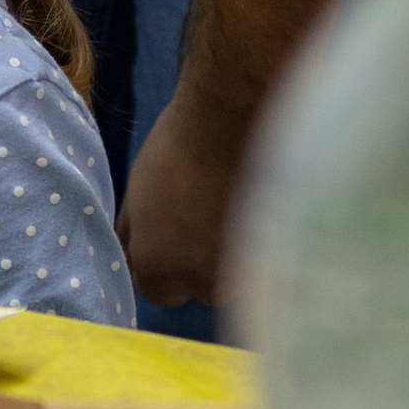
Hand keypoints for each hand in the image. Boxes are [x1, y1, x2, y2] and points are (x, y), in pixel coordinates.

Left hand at [118, 83, 242, 312]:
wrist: (234, 119)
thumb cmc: (178, 148)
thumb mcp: (136, 194)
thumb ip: (132, 235)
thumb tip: (128, 256)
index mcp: (159, 272)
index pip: (156, 289)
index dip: (164, 259)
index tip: (175, 231)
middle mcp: (202, 285)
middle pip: (199, 285)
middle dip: (201, 261)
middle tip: (207, 213)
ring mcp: (245, 273)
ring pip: (233, 273)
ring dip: (233, 250)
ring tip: (234, 204)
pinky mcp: (280, 255)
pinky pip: (265, 258)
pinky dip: (262, 238)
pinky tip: (258, 203)